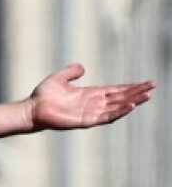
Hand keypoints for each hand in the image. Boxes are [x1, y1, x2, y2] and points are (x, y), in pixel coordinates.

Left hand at [26, 63, 153, 131]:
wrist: (33, 108)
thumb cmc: (44, 95)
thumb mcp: (59, 78)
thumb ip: (71, 72)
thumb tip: (83, 66)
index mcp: (91, 94)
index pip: (115, 90)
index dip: (130, 87)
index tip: (146, 83)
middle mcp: (94, 104)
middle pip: (121, 98)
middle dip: (137, 93)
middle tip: (152, 87)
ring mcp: (92, 113)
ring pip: (117, 107)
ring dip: (132, 102)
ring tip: (147, 96)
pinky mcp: (87, 120)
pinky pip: (107, 116)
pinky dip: (119, 111)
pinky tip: (130, 106)